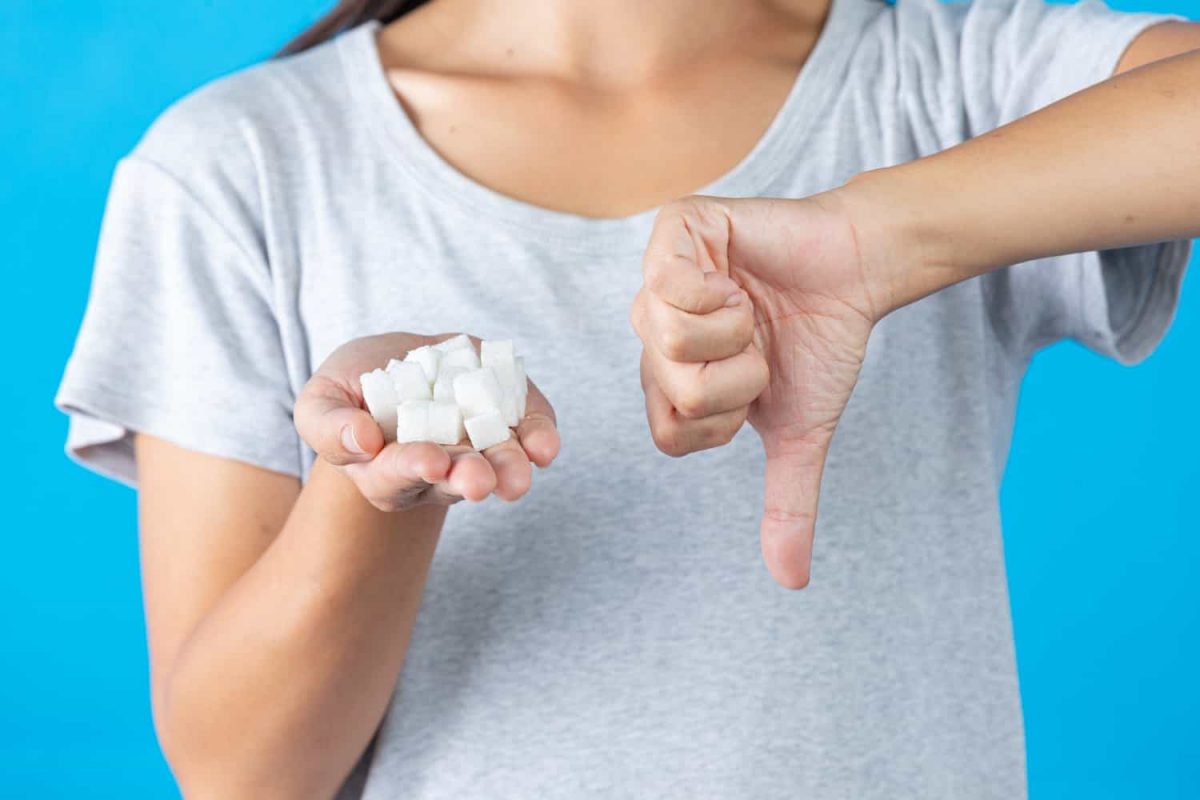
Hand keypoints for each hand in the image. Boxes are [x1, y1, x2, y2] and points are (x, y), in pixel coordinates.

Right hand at [294, 333, 559, 510]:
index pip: (397, 477)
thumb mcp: (322, 399)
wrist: (404, 361)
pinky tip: (544, 445)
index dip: (412, 467)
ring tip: (521, 471)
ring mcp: (479, 450)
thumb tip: (361, 443)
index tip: (429, 460)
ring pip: (498, 466)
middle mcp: (439, 472)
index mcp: (387, 473)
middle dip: (468, 479)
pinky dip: (539, 437)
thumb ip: (328, 426)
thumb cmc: (355, 387)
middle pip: (454, 482)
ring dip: (510, 467)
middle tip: (480, 481)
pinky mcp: (511, 423)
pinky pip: (529, 435)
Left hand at [631, 194, 883, 587]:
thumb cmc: (819, 345)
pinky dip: (719, 291)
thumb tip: (792, 581)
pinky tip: (736, 276)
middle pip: (671, 391)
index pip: (670, 434)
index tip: (754, 388)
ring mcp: (656, 282)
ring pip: (668, 342)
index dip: (723, 420)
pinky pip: (668, 284)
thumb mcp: (798, 432)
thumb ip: (785, 502)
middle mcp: (651, 334)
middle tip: (758, 342)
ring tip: (749, 307)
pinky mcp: (673, 233)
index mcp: (668, 380)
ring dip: (735, 334)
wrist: (857, 272)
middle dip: (738, 376)